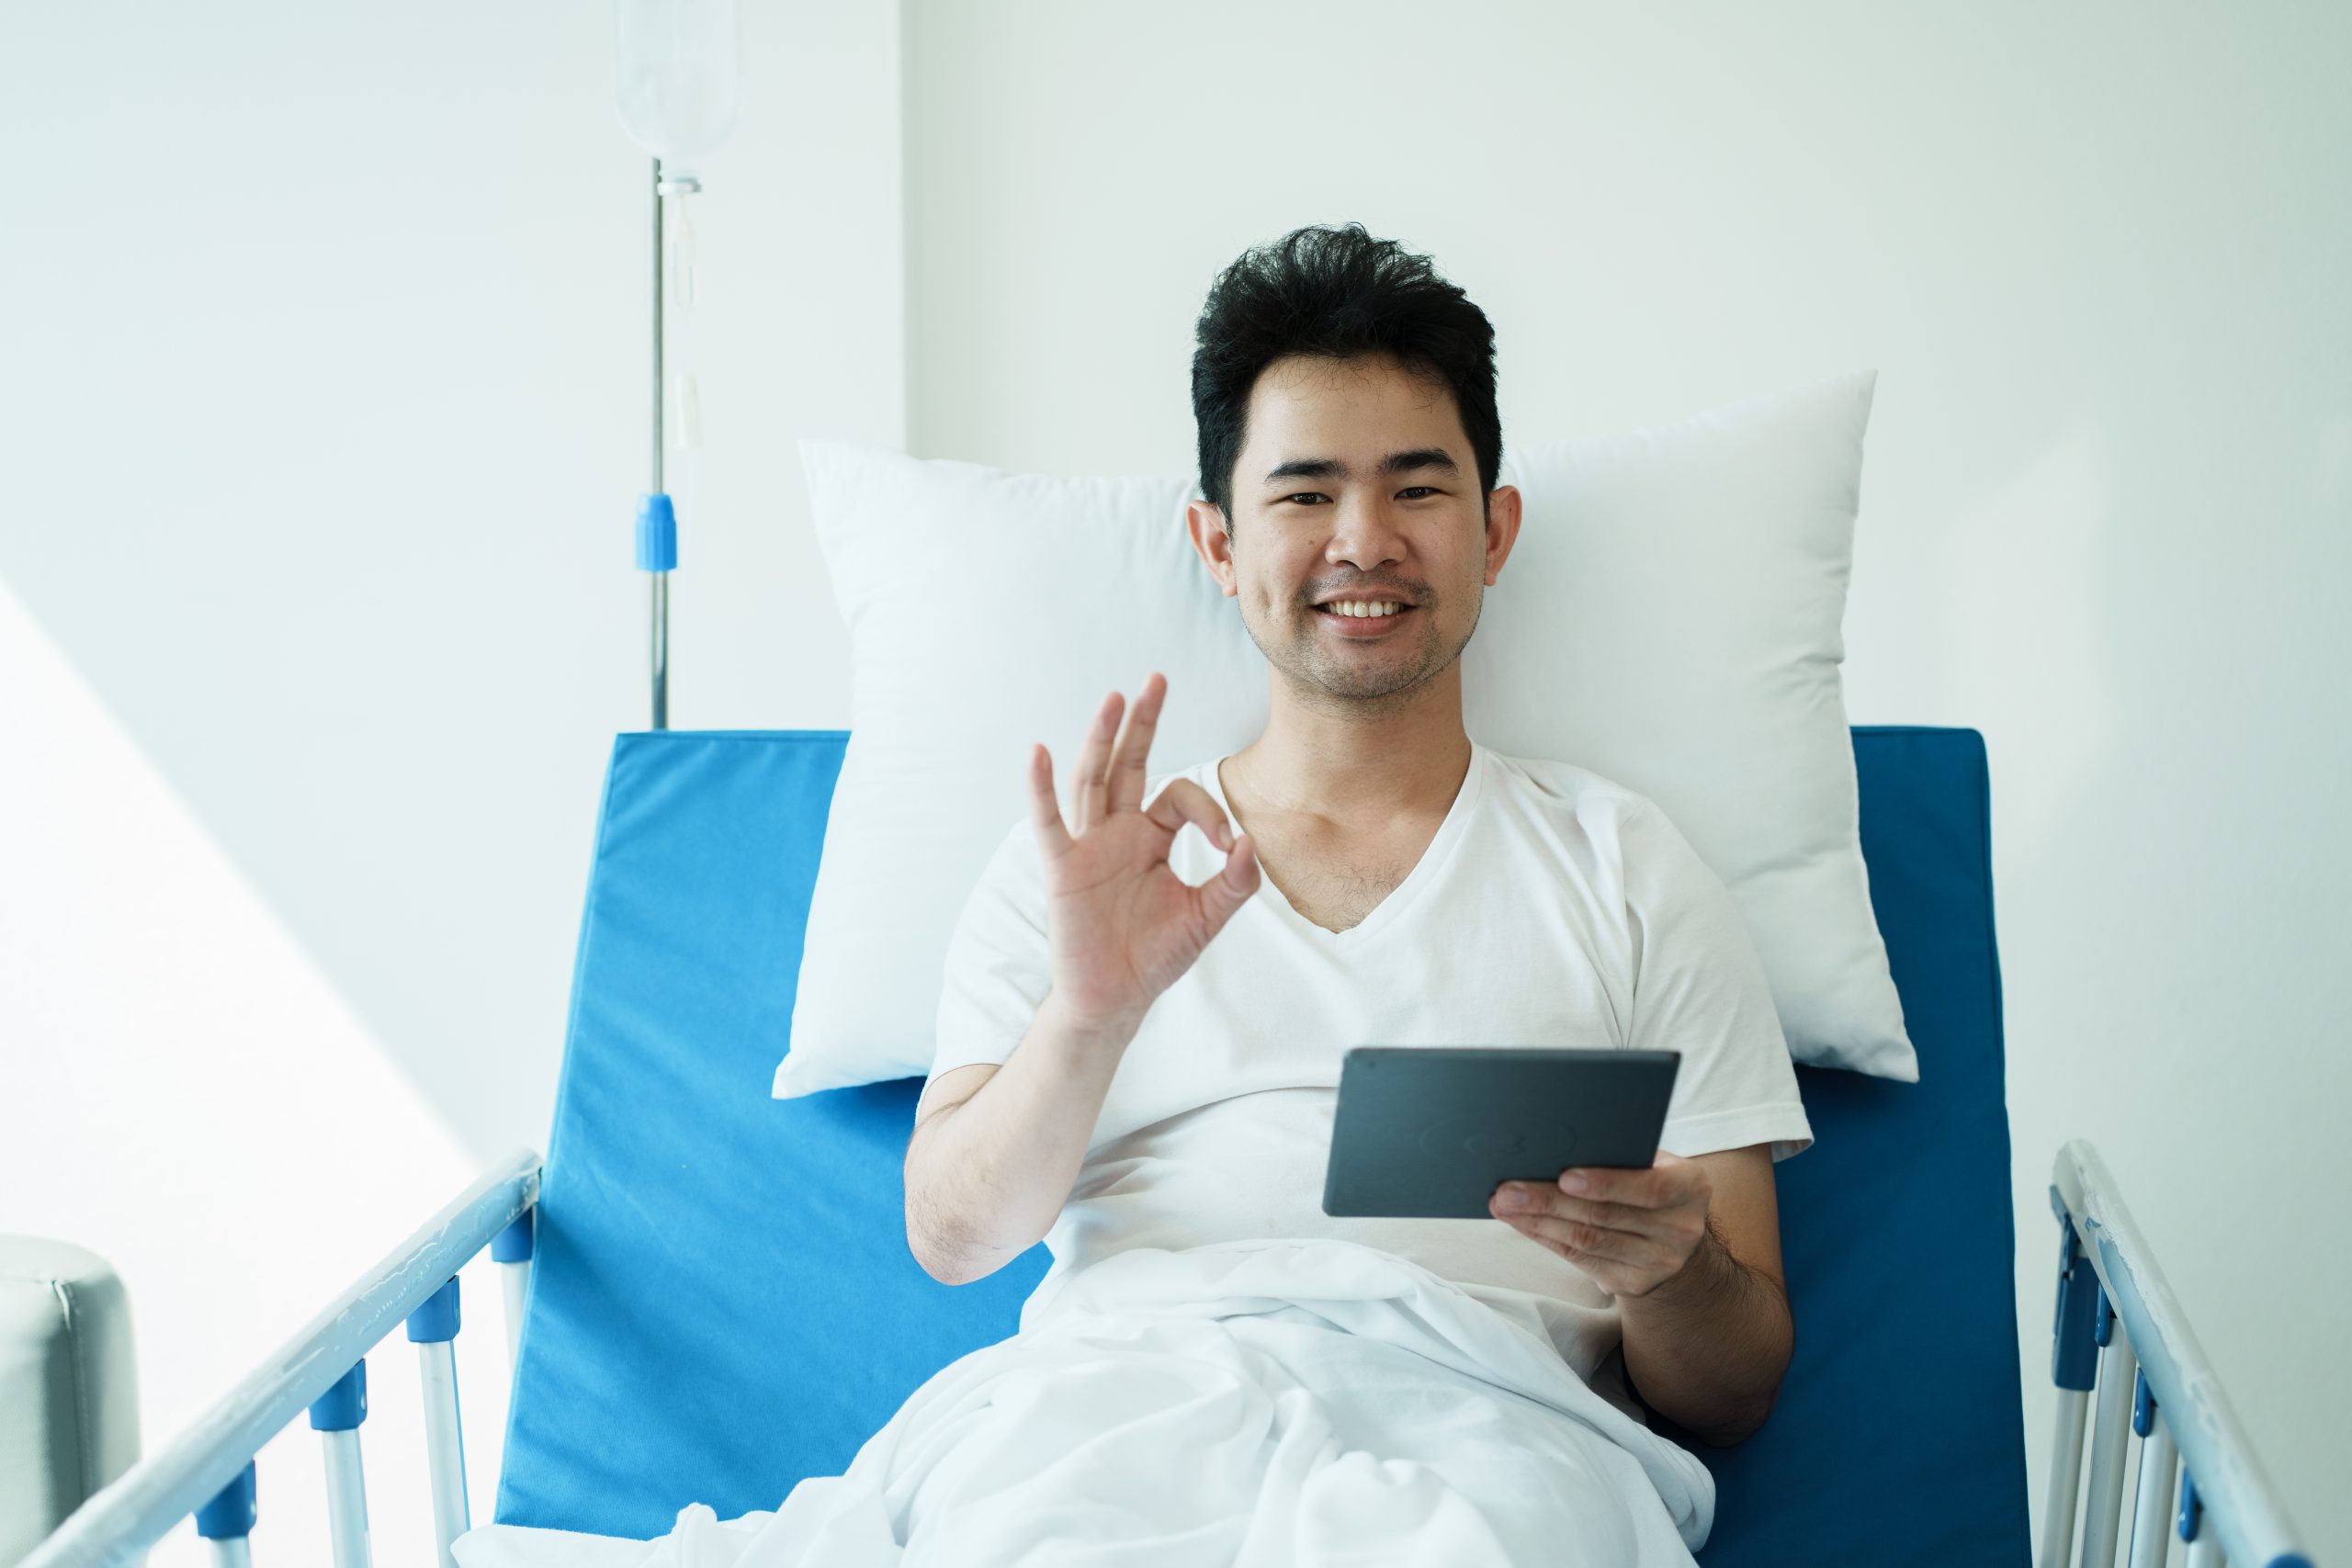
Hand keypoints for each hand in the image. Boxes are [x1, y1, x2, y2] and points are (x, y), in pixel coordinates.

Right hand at [1027, 673, 1260, 1035]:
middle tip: (1155, 678)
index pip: (1178, 796)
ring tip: (1114, 698)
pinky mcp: (1063, 870)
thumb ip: (1235, 882)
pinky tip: (1038, 752)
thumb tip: (1250, 842)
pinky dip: (1041, 788)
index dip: (1208, 810)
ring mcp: (1086, 847)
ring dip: (1101, 739)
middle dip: (1142, 723)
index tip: (1227, 843)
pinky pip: (1050, 824)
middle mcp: (1115, 833)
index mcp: (1148, 837)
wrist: (1116, 1001)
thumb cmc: (1155, 956)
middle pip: (1128, 765)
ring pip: (1092, 781)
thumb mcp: (1207, 915)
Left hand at [1488, 1150, 1714, 1299]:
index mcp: (1691, 1187)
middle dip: (1550, 1200)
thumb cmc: (1652, 1184)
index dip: (1606, 1183)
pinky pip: (1580, 1260)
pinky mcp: (1633, 1284)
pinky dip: (1545, 1238)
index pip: (1649, 1187)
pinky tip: (1521, 1223)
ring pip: (1587, 1240)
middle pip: (1605, 1216)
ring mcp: (1659, 1262)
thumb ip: (1621, 1155)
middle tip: (1508, 1189)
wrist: (1679, 1241)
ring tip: (1504, 1205)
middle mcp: (1681, 1229)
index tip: (1565, 1175)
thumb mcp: (1654, 1164)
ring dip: (1538, 1222)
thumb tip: (1554, 1144)